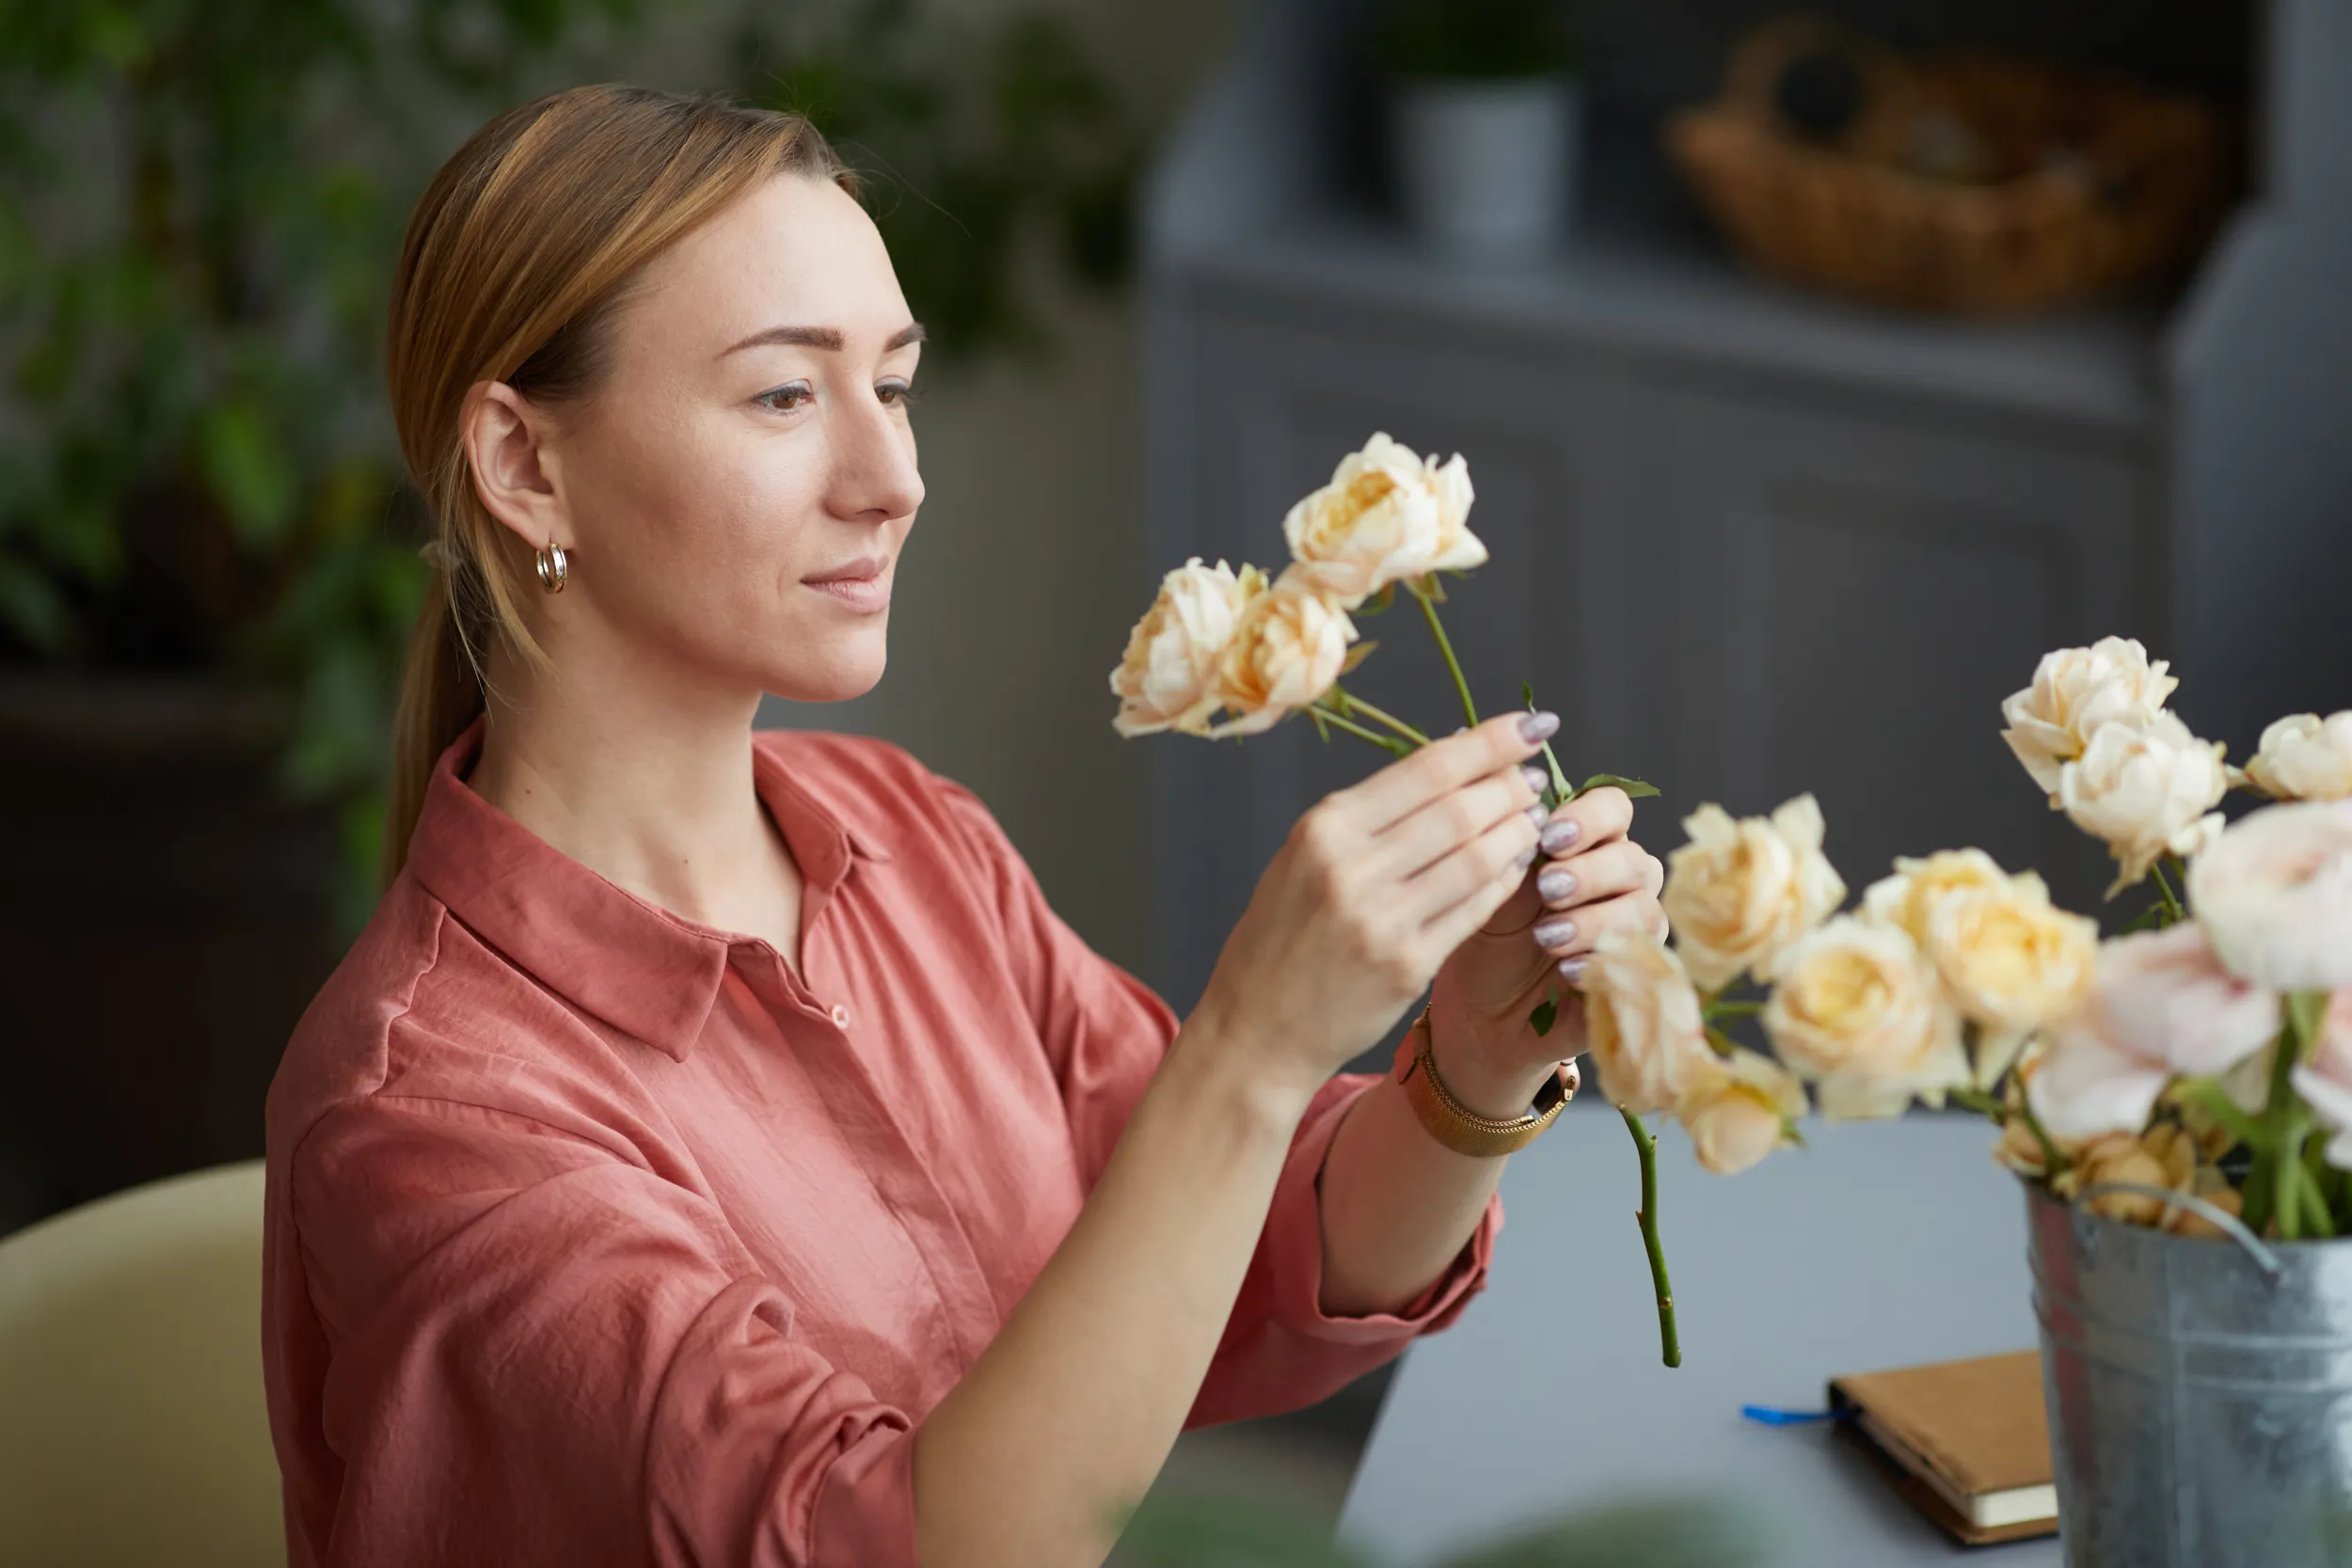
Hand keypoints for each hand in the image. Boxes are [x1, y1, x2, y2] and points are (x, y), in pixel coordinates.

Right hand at [1193, 712, 1555, 1108]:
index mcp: (1324, 828)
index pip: (1427, 769)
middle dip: (1511, 787)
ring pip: (1478, 856)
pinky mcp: (1407, 964)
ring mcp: (1381, 918)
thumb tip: (1452, 756)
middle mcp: (1351, 866)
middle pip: (1460, 808)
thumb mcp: (1305, 857)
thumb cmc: (1281, 936)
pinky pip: (1476, 909)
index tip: (1531, 724)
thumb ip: (1371, 814)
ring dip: (1518, 832)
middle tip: (1534, 781)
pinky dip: (1505, 881)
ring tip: (1534, 820)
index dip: (1490, 743)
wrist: (1256, 1028)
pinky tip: (1517, 866)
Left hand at [1425, 785, 1666, 1116]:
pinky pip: (1641, 966)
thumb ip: (1519, 852)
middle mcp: (1621, 882)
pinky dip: (1602, 964)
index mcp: (1589, 845)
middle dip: (1590, 873)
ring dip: (1594, 921)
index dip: (1589, 818)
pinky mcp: (1636, 979)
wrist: (1481, 1011)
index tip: (1549, 837)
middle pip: (1634, 860)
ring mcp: (1635, 931)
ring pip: (1643, 912)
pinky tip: (1565, 971)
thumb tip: (1530, 810)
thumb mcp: (1494, 890)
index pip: (1614, 808)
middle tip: (1547, 890)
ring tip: (1546, 939)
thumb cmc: (1490, 938)